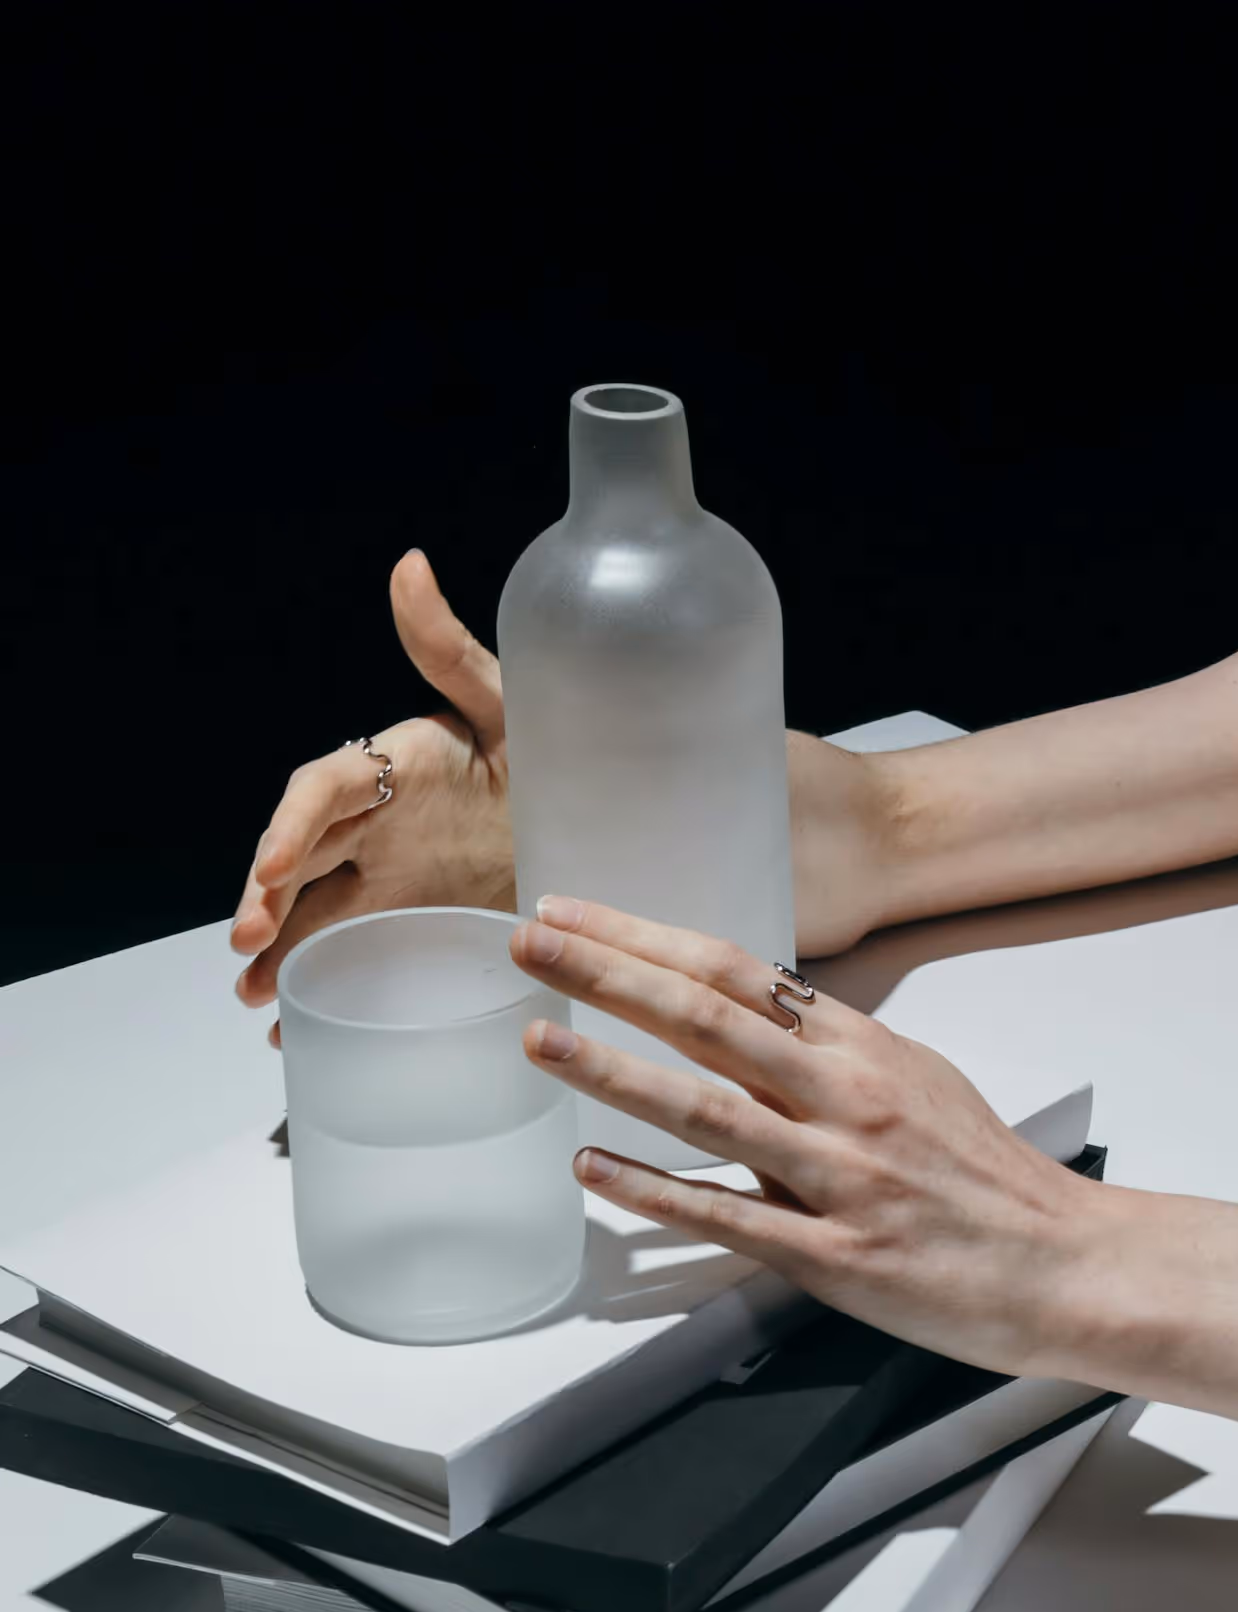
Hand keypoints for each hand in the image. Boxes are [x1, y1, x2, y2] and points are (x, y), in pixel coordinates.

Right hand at [231, 552, 511, 1043]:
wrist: (600, 817)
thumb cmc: (553, 747)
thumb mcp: (509, 701)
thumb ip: (452, 649)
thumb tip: (409, 567)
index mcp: (390, 767)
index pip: (320, 792)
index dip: (287, 829)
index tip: (269, 870)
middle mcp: (376, 826)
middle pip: (300, 861)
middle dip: (265, 901)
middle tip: (247, 946)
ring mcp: (388, 880)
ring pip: (313, 914)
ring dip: (278, 952)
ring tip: (256, 997)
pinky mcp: (409, 927)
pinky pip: (353, 957)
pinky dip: (320, 989)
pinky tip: (295, 1027)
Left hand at [509, 896, 1100, 1378]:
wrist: (1066, 1263)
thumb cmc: (986, 1173)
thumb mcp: (913, 1078)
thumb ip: (824, 1050)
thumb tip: (743, 1018)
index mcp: (858, 1047)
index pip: (732, 970)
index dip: (643, 938)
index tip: (572, 915)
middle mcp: (843, 1097)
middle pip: (708, 1018)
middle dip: (607, 974)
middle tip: (528, 945)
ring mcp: (838, 1175)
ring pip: (709, 1111)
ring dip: (615, 1071)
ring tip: (540, 1041)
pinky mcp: (836, 1255)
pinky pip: (729, 1217)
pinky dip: (656, 1192)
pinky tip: (593, 1169)